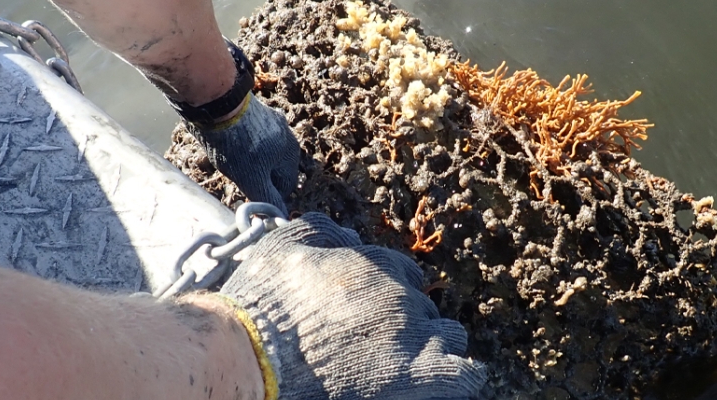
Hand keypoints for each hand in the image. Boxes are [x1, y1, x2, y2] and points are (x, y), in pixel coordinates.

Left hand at [190, 96, 300, 213]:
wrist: (217, 105)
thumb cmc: (236, 146)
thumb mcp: (252, 179)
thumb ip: (268, 198)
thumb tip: (281, 216)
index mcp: (291, 153)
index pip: (285, 186)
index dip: (267, 195)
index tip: (249, 195)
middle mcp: (286, 136)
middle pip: (273, 167)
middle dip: (256, 175)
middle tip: (236, 177)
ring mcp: (272, 121)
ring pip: (262, 152)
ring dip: (247, 160)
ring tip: (228, 161)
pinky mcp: (255, 111)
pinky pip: (251, 136)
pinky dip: (240, 144)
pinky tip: (225, 145)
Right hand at [218, 213, 486, 398]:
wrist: (252, 358)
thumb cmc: (259, 306)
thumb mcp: (280, 247)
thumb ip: (320, 231)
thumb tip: (352, 239)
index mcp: (371, 266)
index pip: (399, 272)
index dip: (384, 291)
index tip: (366, 310)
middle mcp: (398, 296)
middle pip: (420, 304)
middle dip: (403, 319)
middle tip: (374, 341)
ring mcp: (412, 337)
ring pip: (448, 334)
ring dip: (432, 344)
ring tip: (404, 362)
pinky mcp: (418, 377)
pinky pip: (464, 373)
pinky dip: (459, 375)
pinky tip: (444, 380)